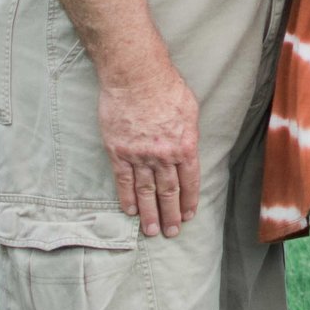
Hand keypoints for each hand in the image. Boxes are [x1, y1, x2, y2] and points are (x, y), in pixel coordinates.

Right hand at [99, 60, 201, 237]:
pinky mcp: (118, 152)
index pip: (189, 181)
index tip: (189, 215)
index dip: (189, 201)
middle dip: (171, 214)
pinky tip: (130, 211)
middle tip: (172, 232)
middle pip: (168, 192)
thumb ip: (188, 134)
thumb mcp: (190, 109)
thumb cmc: (166, 87)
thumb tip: (187, 149)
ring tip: (152, 231)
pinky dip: (127, 197)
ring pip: (146, 192)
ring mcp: (139, 156)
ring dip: (150, 214)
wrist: (135, 77)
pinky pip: (124, 180)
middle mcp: (163, 155)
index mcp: (184, 145)